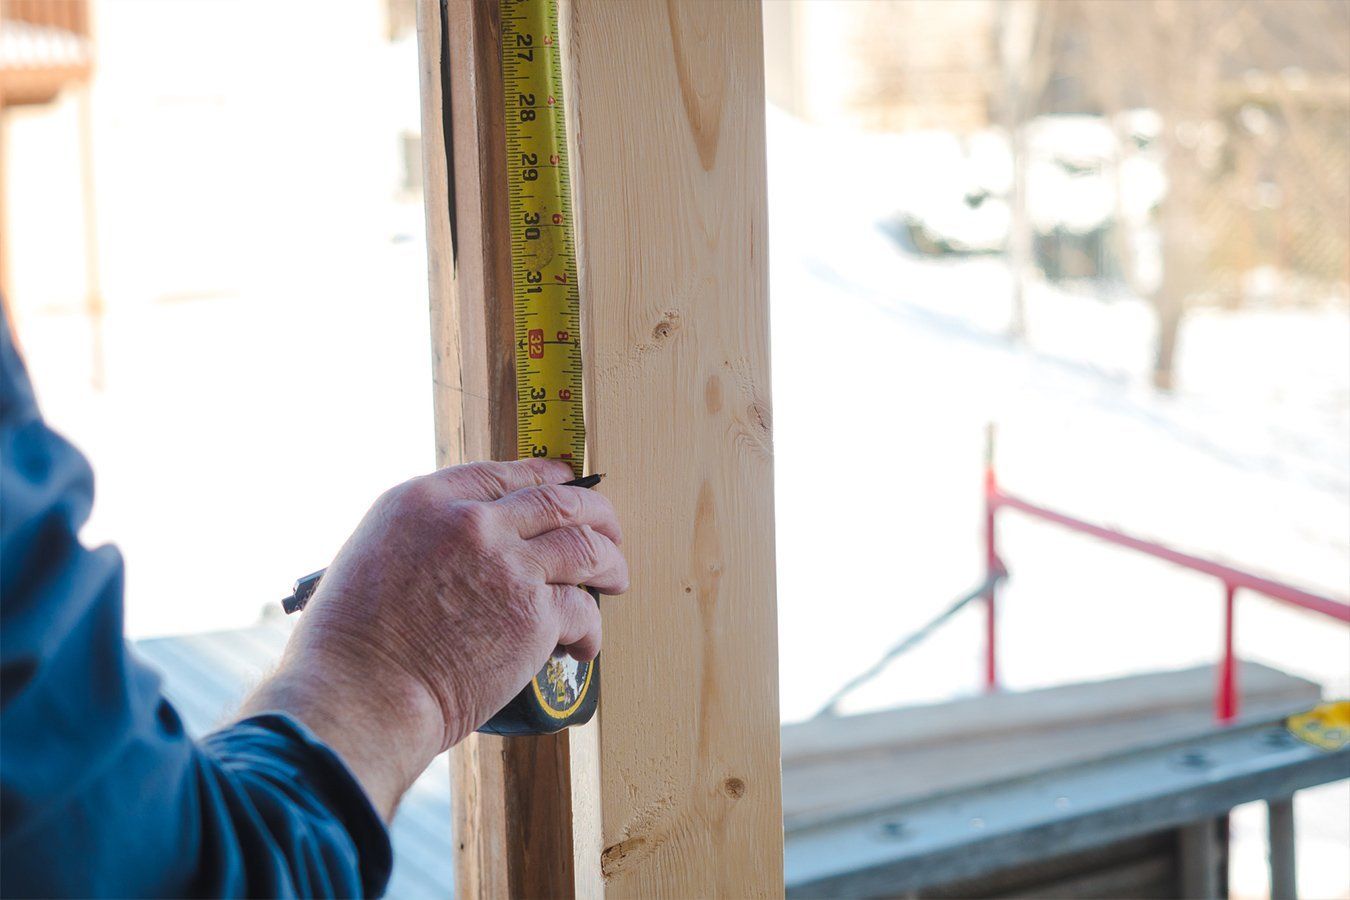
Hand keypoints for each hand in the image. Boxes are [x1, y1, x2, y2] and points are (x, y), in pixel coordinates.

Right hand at [242, 459, 627, 818]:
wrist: (361, 692)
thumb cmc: (351, 644)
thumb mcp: (373, 554)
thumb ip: (426, 537)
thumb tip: (465, 549)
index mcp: (426, 501)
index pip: (504, 474)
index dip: (545, 478)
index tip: (566, 484)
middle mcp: (472, 521)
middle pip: (557, 501)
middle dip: (595, 513)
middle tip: (609, 529)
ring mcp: (508, 564)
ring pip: (586, 547)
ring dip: (610, 562)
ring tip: (616, 578)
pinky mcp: (534, 613)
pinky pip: (583, 610)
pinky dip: (592, 629)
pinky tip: (586, 643)